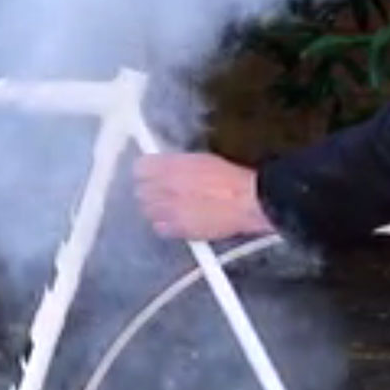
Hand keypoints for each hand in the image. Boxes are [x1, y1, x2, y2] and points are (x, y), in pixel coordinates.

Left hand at [133, 153, 275, 241]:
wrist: (249, 201)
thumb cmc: (231, 179)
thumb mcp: (201, 160)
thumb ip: (177, 164)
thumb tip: (162, 167)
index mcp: (172, 166)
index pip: (140, 168)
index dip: (145, 172)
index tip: (148, 175)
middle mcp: (166, 186)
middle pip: (140, 191)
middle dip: (148, 192)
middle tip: (160, 193)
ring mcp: (170, 209)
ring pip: (147, 210)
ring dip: (155, 209)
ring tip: (169, 208)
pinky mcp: (178, 228)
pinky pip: (159, 228)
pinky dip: (164, 225)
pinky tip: (176, 221)